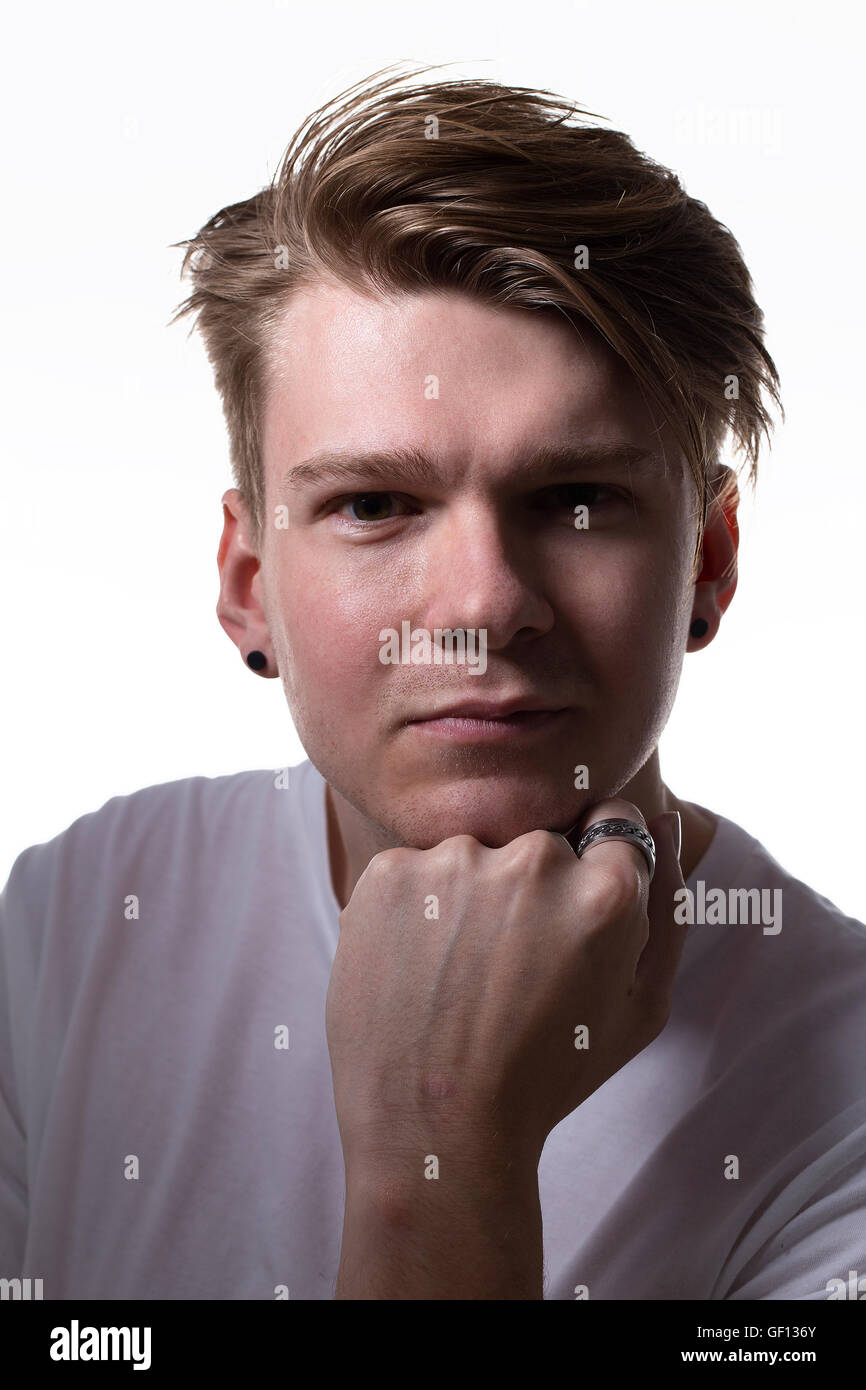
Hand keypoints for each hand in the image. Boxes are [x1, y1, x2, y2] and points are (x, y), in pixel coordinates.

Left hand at [325, 798, 684, 1174]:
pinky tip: (418, 970)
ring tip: (459, 977)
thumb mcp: (640, 1007)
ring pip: (474, 855)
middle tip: (510, 967)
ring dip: (469, 897)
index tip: (568, 920)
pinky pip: (415, 872)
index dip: (594, 872)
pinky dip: (415, 910)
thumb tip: (661, 818)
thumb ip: (666, 906)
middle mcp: (533, 861)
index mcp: (607, 889)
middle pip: (541, 842)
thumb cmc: (549, 1074)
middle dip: (532, 889)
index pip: (612, 823)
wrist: (434, 1128)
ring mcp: (454, 863)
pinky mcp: (389, 875)